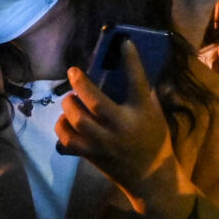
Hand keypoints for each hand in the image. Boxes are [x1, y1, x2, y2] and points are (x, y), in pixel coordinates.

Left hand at [58, 44, 179, 206]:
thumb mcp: (156, 115)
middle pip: (94, 101)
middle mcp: (121, 126)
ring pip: (76, 120)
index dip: (131, 59)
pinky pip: (67, 139)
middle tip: (74, 71)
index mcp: (142, 113)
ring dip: (69, 105)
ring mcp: (103, 142)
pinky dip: (62, 128)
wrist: (150, 176)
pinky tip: (67, 121)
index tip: (124, 42)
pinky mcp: (90, 155)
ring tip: (70, 98)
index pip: (137, 80)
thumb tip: (129, 69)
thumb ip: (144, 94)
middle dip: (80, 83)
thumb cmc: (155, 140)